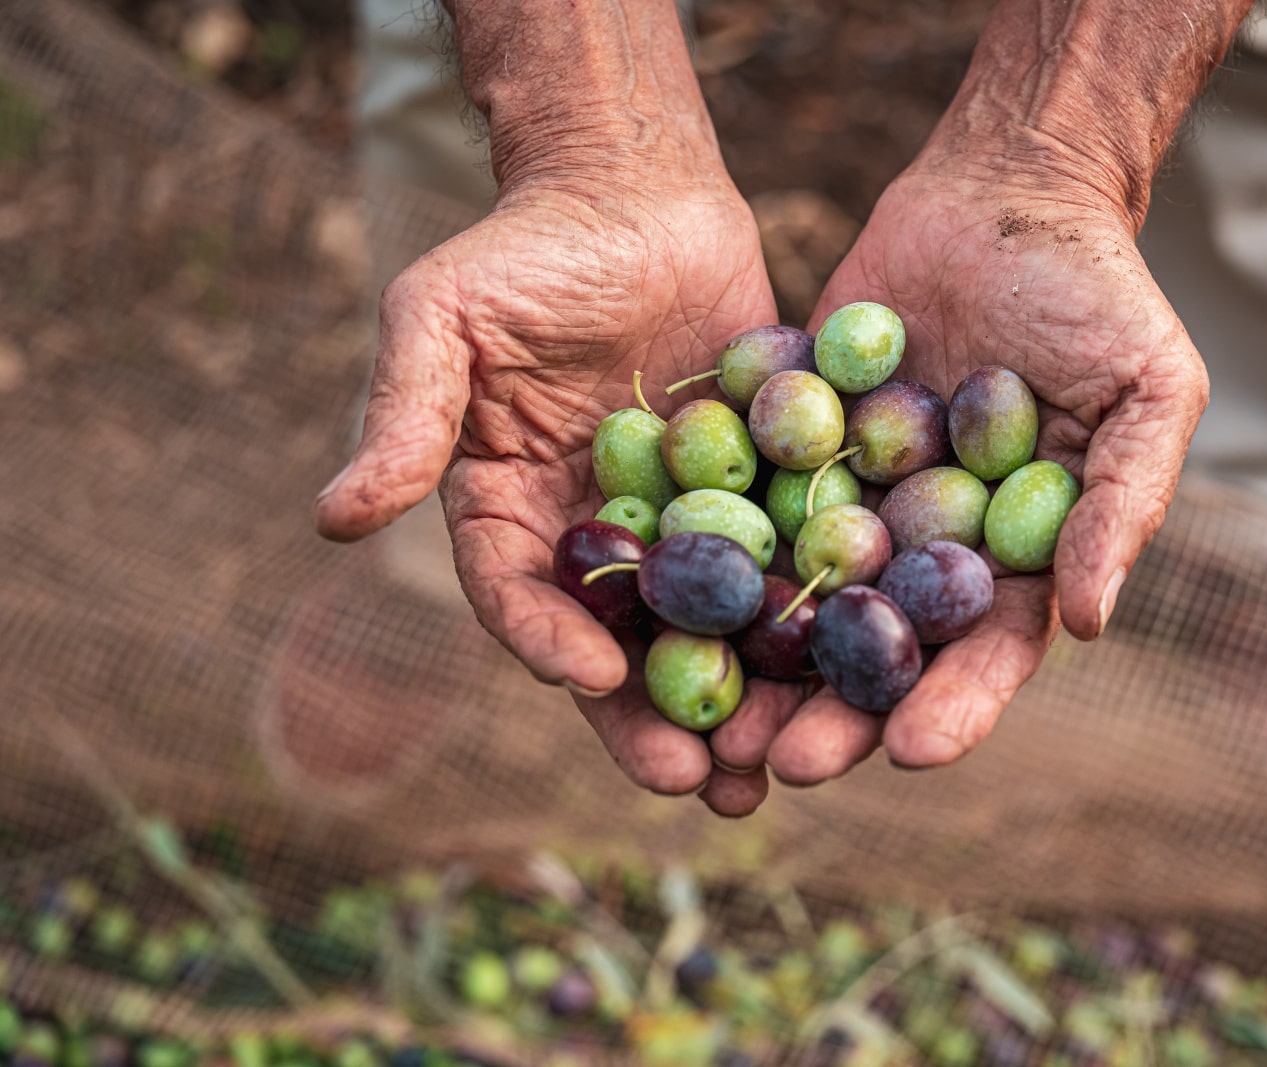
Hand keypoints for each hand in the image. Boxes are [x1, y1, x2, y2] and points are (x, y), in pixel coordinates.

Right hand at [314, 176, 794, 816]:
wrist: (635, 191)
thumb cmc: (525, 247)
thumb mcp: (443, 320)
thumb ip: (405, 419)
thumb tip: (331, 521)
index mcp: (508, 513)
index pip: (520, 596)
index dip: (549, 642)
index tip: (590, 679)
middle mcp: (593, 535)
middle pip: (621, 644)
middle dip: (656, 716)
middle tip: (700, 784)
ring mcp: (681, 521)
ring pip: (707, 627)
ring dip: (739, 698)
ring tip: (774, 768)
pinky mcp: (757, 492)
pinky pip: (780, 562)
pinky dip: (805, 616)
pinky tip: (843, 668)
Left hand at [750, 165, 1209, 785]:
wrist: (1004, 193)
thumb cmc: (1099, 294)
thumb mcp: (1149, 390)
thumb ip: (1122, 502)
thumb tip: (1087, 624)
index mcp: (1013, 556)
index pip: (985, 651)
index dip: (953, 706)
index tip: (910, 753)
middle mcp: (924, 545)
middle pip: (879, 649)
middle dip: (836, 712)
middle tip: (785, 764)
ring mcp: (851, 498)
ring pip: (799, 598)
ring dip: (757, 663)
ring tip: (712, 720)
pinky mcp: (787, 443)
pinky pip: (746, 501)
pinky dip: (707, 550)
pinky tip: (661, 596)